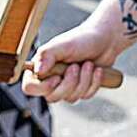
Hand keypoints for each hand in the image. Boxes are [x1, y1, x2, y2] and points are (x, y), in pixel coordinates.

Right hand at [22, 0, 136, 103]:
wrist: (106, 39)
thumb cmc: (82, 39)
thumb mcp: (64, 45)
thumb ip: (47, 55)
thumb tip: (37, 72)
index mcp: (41, 67)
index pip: (29, 87)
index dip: (42, 88)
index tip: (57, 77)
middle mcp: (51, 78)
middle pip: (52, 97)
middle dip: (69, 83)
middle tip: (77, 66)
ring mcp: (67, 86)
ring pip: (71, 98)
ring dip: (84, 80)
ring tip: (89, 64)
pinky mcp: (82, 89)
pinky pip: (86, 96)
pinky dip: (94, 82)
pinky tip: (98, 70)